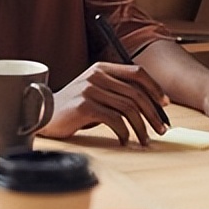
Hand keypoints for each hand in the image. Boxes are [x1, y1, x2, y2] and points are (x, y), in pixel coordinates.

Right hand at [38, 62, 168, 145]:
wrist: (42, 115)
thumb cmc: (73, 108)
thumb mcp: (95, 91)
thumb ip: (116, 91)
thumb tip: (150, 105)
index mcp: (101, 68)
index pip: (137, 72)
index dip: (155, 88)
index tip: (165, 104)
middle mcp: (96, 75)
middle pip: (136, 93)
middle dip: (153, 114)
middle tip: (161, 129)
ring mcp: (89, 90)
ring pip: (128, 108)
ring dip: (142, 127)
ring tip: (145, 140)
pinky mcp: (84, 106)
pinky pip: (115, 120)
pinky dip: (124, 133)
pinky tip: (124, 141)